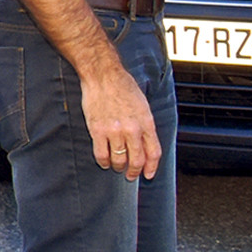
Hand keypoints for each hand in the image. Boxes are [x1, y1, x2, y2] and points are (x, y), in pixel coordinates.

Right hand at [80, 62, 162, 178]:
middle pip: (137, 160)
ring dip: (119, 167)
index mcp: (146, 123)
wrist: (103, 76)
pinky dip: (104, 162)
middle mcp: (132, 129)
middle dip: (134, 171)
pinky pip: (101, 154)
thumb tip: (144, 143)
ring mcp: (115, 131)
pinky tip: (104, 162)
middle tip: (131, 175)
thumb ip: (145, 125)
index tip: (148, 174)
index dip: (152, 167)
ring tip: (117, 168)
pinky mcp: (97, 130)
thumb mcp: (143, 105)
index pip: (153, 152)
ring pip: (119, 159)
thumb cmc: (123, 86)